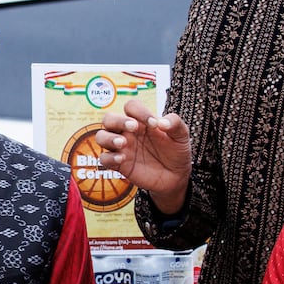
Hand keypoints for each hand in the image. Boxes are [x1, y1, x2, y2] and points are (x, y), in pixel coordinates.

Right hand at [94, 98, 191, 213]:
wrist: (176, 176)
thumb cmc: (176, 151)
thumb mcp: (182, 136)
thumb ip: (175, 124)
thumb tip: (162, 122)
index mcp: (141, 121)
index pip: (130, 107)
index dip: (139, 111)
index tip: (154, 124)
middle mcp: (127, 132)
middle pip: (109, 118)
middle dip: (118, 120)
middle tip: (133, 127)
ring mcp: (121, 148)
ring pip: (101, 137)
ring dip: (109, 138)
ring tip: (122, 144)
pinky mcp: (119, 164)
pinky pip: (104, 159)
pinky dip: (109, 158)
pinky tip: (122, 159)